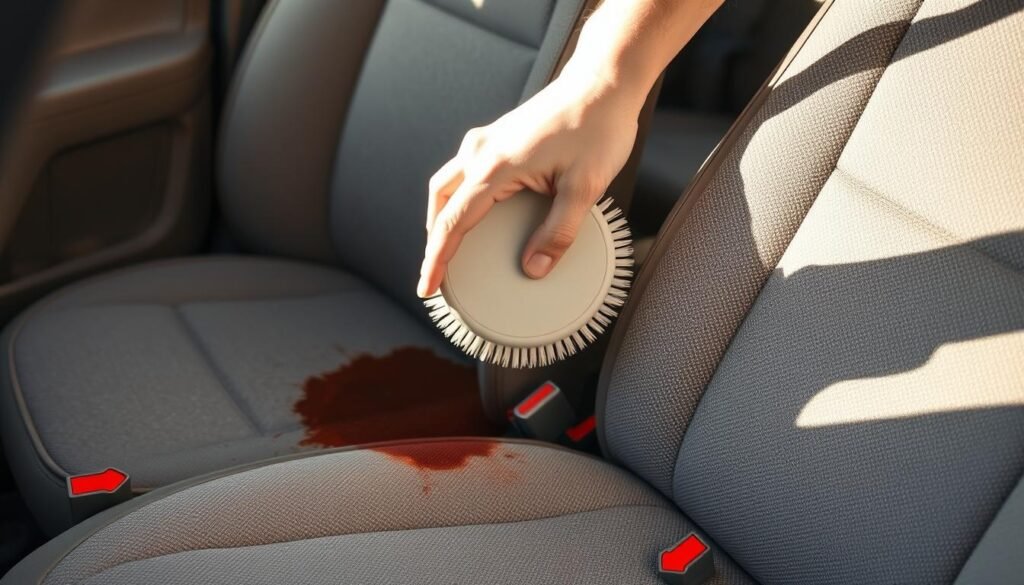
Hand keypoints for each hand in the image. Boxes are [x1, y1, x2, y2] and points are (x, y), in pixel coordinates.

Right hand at [416, 72, 642, 297]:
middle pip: (439, 201)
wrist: (602, 82)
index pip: (452, 222)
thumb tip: (535, 269)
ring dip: (442, 216)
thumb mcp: (585, 188)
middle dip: (433, 240)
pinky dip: (458, 197)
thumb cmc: (597, 127)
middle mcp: (481, 151)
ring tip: (450, 247)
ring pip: (446, 183)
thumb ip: (559, 232)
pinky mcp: (498, 136)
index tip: (426, 288)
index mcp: (495, 166)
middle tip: (437, 273)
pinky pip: (464, 171)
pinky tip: (476, 211)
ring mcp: (487, 140)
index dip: (436, 260)